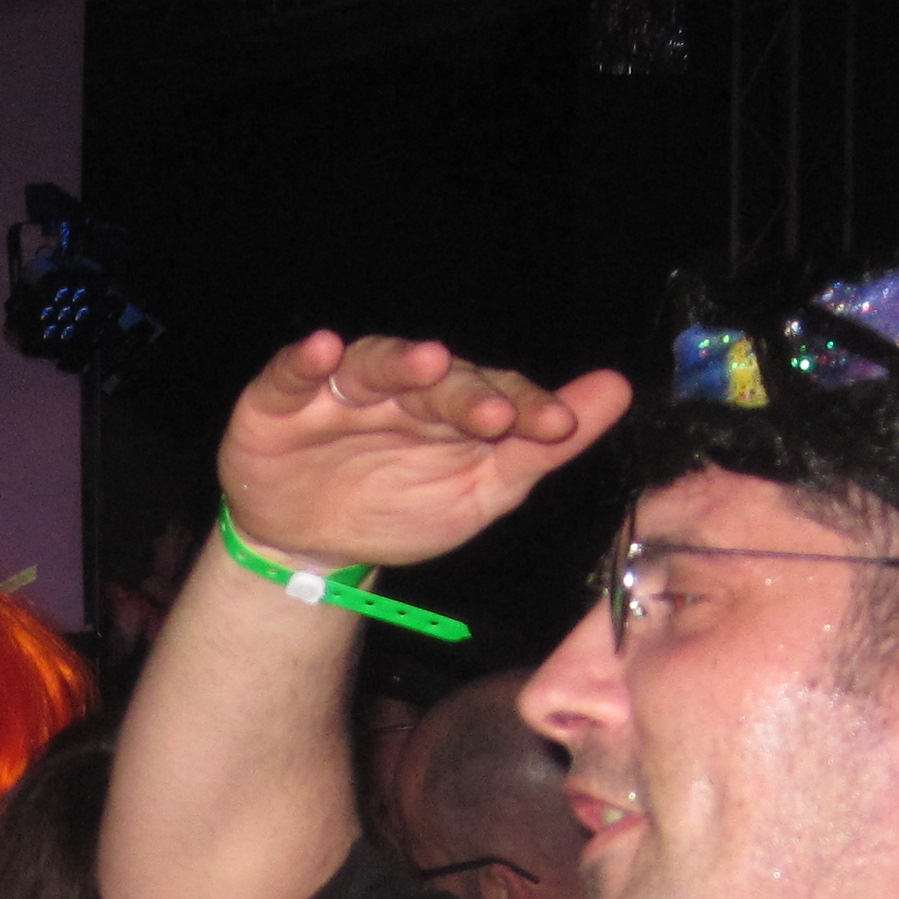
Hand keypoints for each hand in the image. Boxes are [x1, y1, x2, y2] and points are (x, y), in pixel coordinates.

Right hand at [218, 332, 630, 575]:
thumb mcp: (481, 490)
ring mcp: (341, 390)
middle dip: (468, 394)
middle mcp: (402, 388)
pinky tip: (324, 350)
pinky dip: (306, 360)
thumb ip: (542, 446)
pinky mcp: (280, 399)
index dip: (527, 407)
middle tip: (497, 414)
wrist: (313, 548)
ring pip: (373, 364)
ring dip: (399, 362)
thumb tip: (617, 388)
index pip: (497, 394)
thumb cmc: (402, 507)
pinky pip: (292, 372)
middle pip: (439, 380)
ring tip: (427, 363)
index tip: (558, 425)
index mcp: (452, 406)